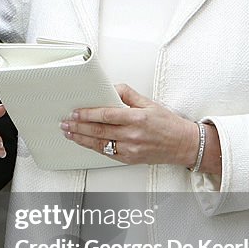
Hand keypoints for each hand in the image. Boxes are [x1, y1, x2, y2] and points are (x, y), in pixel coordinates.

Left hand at [61, 84, 219, 172]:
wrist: (183, 145)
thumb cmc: (168, 124)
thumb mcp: (149, 103)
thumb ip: (128, 94)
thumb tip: (111, 88)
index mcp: (137, 118)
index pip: (106, 115)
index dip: (87, 114)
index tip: (75, 112)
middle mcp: (132, 135)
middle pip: (98, 130)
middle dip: (78, 126)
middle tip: (65, 123)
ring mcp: (130, 149)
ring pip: (99, 144)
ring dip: (81, 138)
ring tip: (69, 133)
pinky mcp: (129, 159)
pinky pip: (106, 153)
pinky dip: (93, 147)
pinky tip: (84, 142)